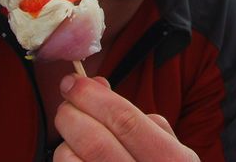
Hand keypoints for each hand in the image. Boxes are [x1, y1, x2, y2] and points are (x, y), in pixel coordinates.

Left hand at [54, 75, 199, 161]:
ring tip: (73, 140)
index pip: (126, 121)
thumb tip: (98, 85)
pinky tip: (75, 160)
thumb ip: (139, 119)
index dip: (93, 96)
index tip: (74, 82)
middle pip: (94, 141)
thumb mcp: (171, 153)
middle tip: (66, 105)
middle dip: (71, 113)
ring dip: (64, 143)